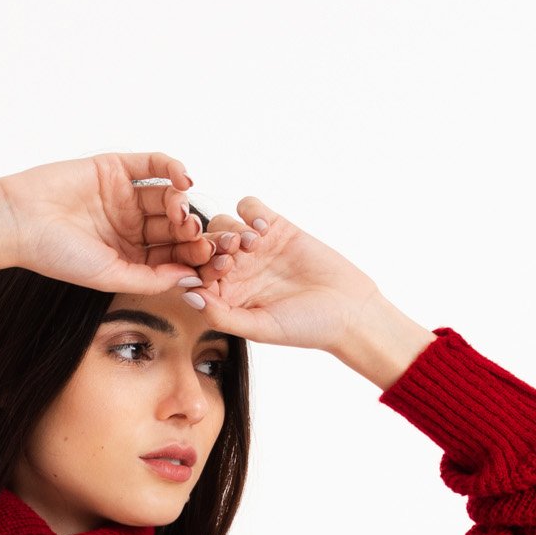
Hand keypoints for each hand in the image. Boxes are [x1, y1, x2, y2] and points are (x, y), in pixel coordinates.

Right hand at [0, 151, 214, 293]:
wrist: (21, 221)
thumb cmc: (59, 256)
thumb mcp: (111, 275)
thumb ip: (152, 279)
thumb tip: (192, 281)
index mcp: (132, 256)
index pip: (172, 257)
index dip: (194, 261)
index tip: (212, 268)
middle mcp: (132, 226)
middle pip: (175, 228)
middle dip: (193, 235)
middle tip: (205, 241)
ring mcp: (126, 196)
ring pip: (168, 198)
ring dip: (183, 205)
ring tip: (185, 215)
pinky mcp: (117, 167)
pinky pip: (153, 164)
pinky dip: (172, 168)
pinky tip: (184, 179)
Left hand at [179, 197, 383, 351]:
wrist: (348, 309)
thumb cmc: (304, 328)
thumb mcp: (259, 328)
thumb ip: (220, 314)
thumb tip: (186, 295)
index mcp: (226, 297)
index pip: (195, 275)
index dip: (197, 270)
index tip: (215, 272)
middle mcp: (236, 271)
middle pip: (205, 246)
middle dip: (211, 246)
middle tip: (232, 254)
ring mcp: (255, 247)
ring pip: (222, 223)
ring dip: (230, 229)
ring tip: (252, 244)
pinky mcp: (276, 226)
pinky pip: (248, 206)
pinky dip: (250, 211)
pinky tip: (265, 228)